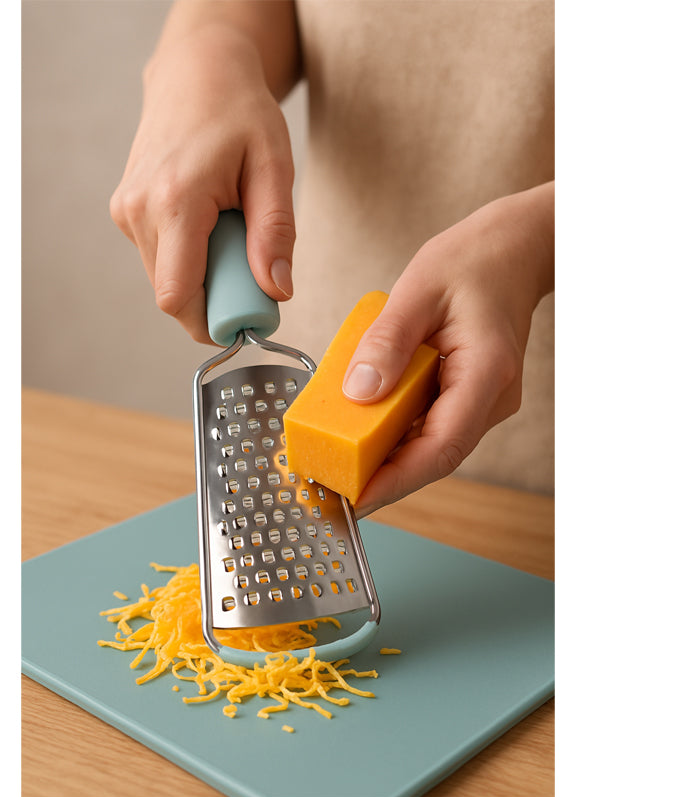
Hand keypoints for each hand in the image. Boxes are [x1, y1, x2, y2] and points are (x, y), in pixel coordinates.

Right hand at [109, 16, 297, 342]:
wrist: (196, 72)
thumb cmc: (239, 112)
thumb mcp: (273, 168)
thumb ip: (275, 233)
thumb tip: (277, 292)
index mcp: (174, 200)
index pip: (178, 295)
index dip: (211, 323)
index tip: (247, 322)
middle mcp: (138, 209)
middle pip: (172, 294)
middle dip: (214, 301)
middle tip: (250, 273)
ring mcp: (126, 211)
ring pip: (165, 279)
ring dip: (202, 278)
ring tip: (230, 236)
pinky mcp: (126, 212)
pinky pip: (160, 259)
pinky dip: (189, 258)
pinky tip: (209, 225)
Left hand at [343, 182, 554, 516]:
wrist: (511, 251)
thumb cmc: (472, 262)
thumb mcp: (418, 290)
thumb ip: (387, 341)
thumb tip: (358, 392)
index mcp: (485, 374)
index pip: (443, 447)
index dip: (398, 480)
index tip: (356, 500)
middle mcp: (490, 398)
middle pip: (434, 456)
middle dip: (384, 478)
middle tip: (331, 488)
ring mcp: (481, 401)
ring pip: (431, 445)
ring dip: (387, 459)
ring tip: (336, 464)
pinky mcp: (467, 395)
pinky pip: (429, 424)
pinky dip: (395, 433)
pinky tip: (359, 429)